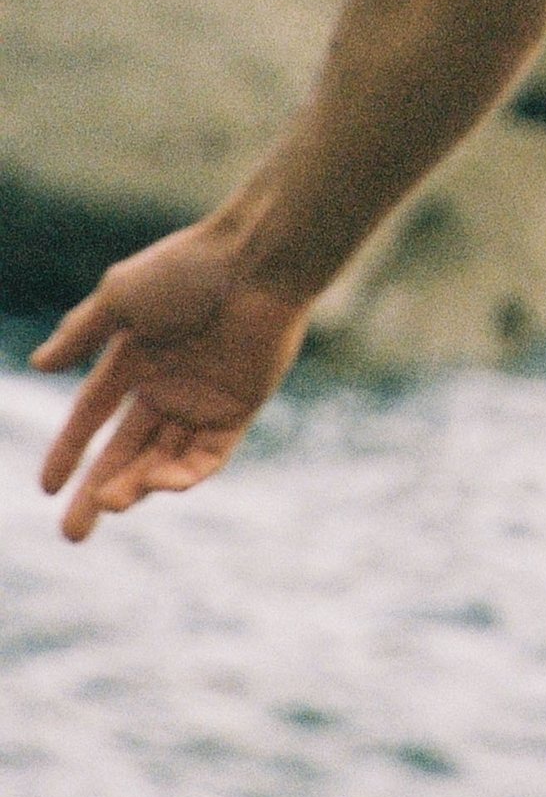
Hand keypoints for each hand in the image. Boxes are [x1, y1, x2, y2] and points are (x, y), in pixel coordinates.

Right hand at [33, 225, 315, 542]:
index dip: (70, 450)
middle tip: (73, 534)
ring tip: (111, 502)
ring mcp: (203, 399)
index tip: (47, 488)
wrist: (256, 262)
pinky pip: (207, 455)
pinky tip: (159, 483)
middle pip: (126, 450)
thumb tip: (39, 364)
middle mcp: (166, 383)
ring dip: (136, 486)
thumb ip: (80, 331)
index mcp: (134, 356)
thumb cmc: (188, 268)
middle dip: (99, 491)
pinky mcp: (238, 409)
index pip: (93, 413)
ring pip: (163, 459)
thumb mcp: (121, 296)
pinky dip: (183, 475)